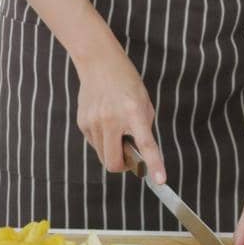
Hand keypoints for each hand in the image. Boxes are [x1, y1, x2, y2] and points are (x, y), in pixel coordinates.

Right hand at [74, 48, 164, 182]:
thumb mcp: (144, 103)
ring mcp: (94, 122)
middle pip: (114, 162)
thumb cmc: (127, 83)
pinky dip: (103, 141)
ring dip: (113, 150)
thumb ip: (143, 128)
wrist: (99, 64)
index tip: (160, 180)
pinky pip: (94, 144)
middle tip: (132, 157)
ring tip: (118, 129)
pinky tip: (106, 122)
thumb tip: (139, 155)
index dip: (154, 164)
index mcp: (133, 112)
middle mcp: (111, 119)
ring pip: (103, 155)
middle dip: (124, 166)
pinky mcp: (82, 124)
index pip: (146, 144)